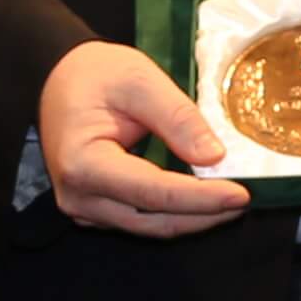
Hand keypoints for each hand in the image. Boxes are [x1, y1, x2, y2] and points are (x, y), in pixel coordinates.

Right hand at [36, 42, 251, 234]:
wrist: (56, 79)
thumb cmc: (92, 74)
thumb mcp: (138, 80)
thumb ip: (177, 118)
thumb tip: (214, 156)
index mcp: (83, 164)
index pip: (154, 193)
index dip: (201, 198)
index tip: (241, 195)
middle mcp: (79, 197)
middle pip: (154, 220)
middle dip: (203, 215)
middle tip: (244, 200)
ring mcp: (84, 209)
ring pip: (149, 226)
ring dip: (192, 218)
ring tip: (229, 201)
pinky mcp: (94, 210)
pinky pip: (140, 219)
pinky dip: (173, 212)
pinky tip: (200, 199)